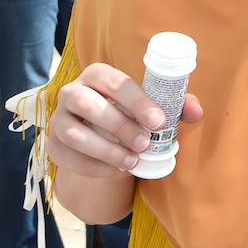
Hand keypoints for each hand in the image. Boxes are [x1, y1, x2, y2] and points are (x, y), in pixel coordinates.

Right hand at [46, 62, 202, 176]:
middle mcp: (71, 92)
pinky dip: (93, 167)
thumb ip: (177, 106)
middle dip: (119, 126)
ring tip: (133, 162)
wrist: (106, 139)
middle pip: (87, 104)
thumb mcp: (154, 108)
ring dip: (105, 150)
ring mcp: (57, 119)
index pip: (114, 82)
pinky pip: (65, 157)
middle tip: (145, 144)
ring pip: (73, 133)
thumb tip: (195, 112)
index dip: (137, 101)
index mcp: (98, 76)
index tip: (159, 122)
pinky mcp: (52, 145)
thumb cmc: (133, 115)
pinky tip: (116, 172)